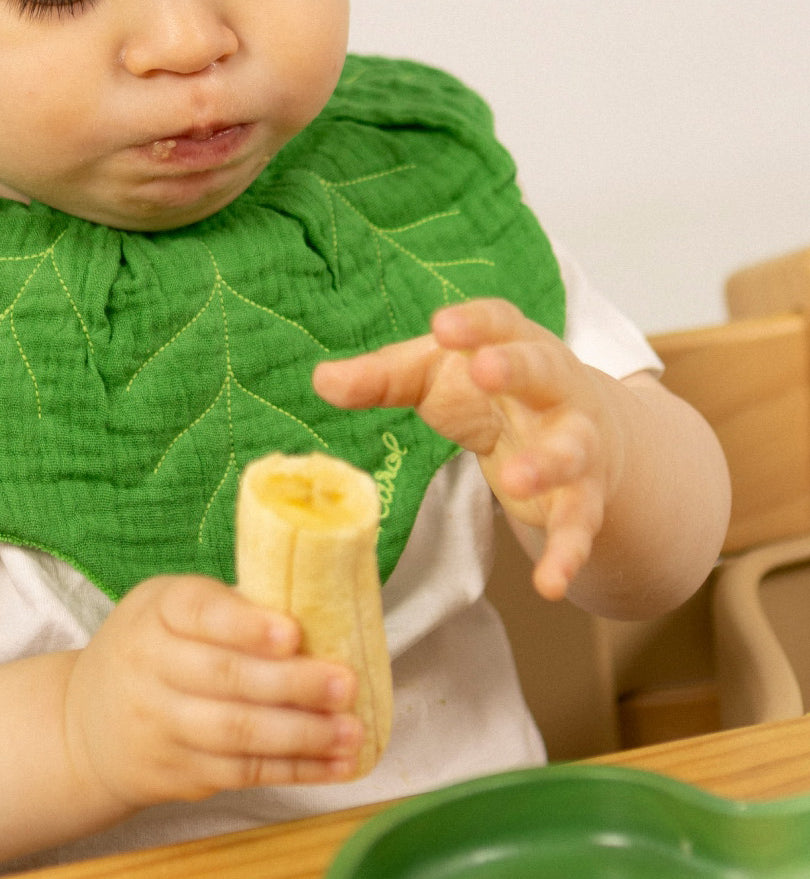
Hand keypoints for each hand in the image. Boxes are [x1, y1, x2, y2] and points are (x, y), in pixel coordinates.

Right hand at [62, 575, 361, 810]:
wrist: (84, 722)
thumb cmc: (151, 646)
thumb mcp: (168, 606)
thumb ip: (228, 608)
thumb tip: (315, 612)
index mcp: (156, 611)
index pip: (199, 612)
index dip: (246, 625)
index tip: (292, 633)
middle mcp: (150, 665)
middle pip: (226, 678)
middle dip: (293, 683)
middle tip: (345, 683)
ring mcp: (161, 725)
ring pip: (238, 733)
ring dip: (303, 735)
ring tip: (351, 731)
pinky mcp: (177, 773)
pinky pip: (243, 773)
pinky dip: (294, 771)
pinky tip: (334, 765)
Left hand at [313, 299, 621, 601]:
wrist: (581, 431)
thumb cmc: (490, 391)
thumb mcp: (434, 375)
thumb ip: (382, 377)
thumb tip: (321, 379)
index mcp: (513, 343)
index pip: (498, 320)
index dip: (473, 322)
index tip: (441, 324)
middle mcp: (554, 387)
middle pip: (540, 370)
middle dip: (515, 368)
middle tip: (485, 370)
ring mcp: (575, 441)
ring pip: (570, 448)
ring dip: (547, 462)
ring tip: (514, 478)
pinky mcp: (582, 496)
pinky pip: (579, 523)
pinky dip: (568, 552)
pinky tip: (551, 582)